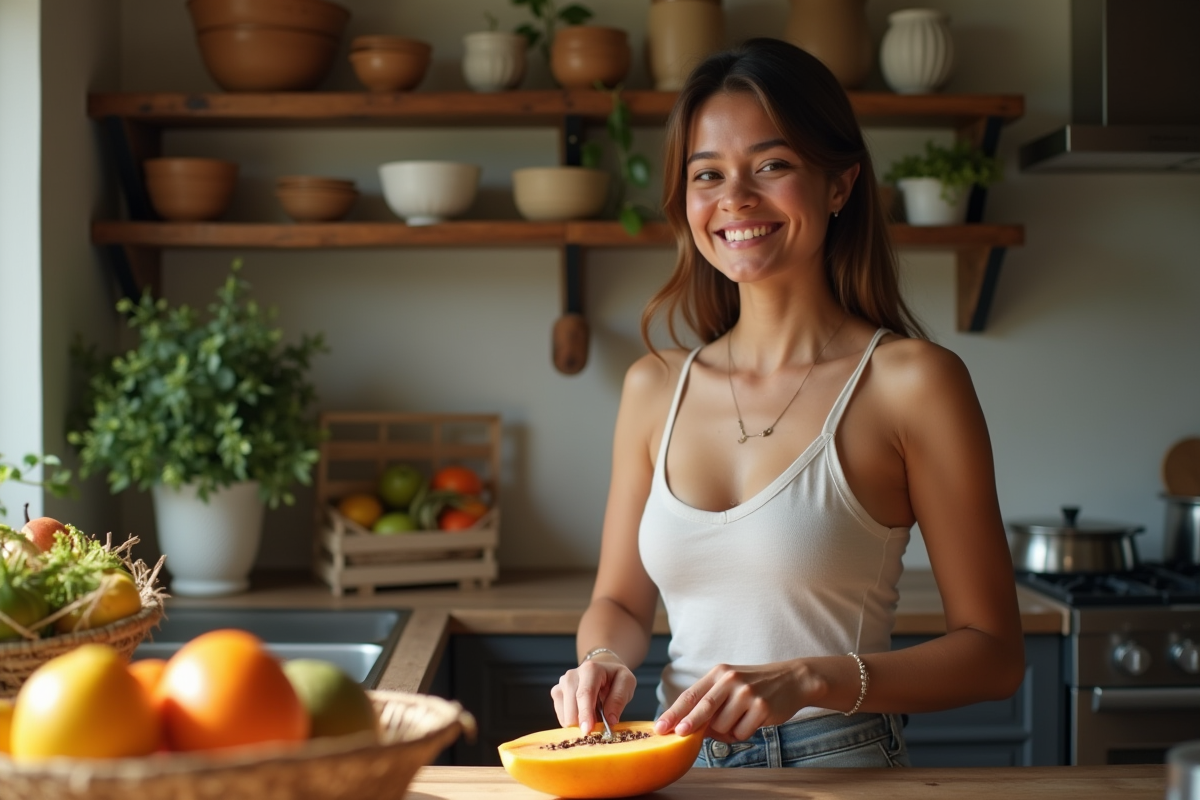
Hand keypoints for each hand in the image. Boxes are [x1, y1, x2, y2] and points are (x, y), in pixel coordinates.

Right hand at [551, 655, 636, 734]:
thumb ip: (619, 699)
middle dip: (582, 722)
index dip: (585, 713)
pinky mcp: (556, 693)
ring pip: (565, 714)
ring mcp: (562, 684)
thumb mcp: (627, 683)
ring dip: (578, 723)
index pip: (584, 694)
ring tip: (593, 716)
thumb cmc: (615, 678)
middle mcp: (572, 675)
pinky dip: (573, 722)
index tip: (587, 730)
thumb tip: (610, 720)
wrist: (603, 670)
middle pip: (571, 706)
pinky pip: (561, 716)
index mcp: (590, 669)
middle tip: (598, 727)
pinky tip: (583, 716)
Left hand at [653, 659, 830, 742]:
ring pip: (723, 726)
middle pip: (703, 707)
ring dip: (726, 731)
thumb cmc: (754, 685)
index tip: (661, 726)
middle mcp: (731, 680)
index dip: (674, 712)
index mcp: (718, 673)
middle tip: (679, 733)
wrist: (791, 679)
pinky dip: (742, 733)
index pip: (691, 695)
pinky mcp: (761, 707)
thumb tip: (687, 726)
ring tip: (739, 719)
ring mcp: (747, 693)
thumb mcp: (730, 684)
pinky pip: (741, 732)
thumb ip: (710, 701)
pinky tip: (752, 721)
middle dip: (689, 723)